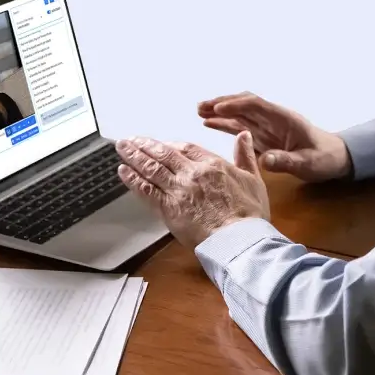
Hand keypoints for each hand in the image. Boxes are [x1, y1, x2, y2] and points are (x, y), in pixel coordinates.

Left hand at [114, 131, 269, 248]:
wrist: (238, 239)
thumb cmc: (250, 214)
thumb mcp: (253, 179)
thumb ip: (245, 155)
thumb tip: (244, 135)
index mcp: (212, 164)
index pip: (186, 148)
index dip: (170, 145)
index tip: (160, 143)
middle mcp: (191, 173)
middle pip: (163, 154)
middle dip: (145, 145)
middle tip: (131, 140)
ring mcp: (178, 190)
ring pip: (151, 168)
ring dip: (134, 156)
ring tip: (121, 148)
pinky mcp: (168, 208)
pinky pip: (146, 190)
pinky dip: (133, 179)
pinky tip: (123, 171)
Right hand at [198, 92, 351, 181]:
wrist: (334, 158)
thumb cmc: (324, 159)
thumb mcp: (308, 163)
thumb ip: (286, 161)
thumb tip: (265, 160)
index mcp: (284, 118)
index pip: (256, 105)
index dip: (236, 105)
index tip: (217, 109)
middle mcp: (272, 118)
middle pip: (244, 104)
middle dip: (222, 103)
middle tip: (200, 106)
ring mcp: (266, 127)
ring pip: (239, 113)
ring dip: (220, 111)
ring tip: (199, 111)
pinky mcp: (263, 137)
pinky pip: (241, 126)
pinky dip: (225, 123)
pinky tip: (209, 123)